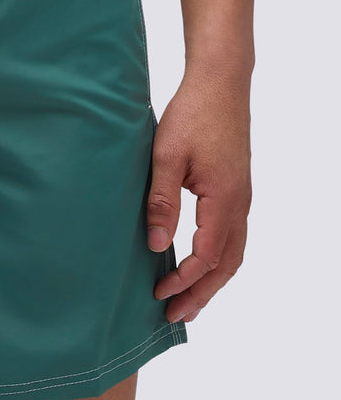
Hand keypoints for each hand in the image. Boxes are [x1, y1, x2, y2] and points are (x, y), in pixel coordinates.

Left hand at [148, 71, 251, 322]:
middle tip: (175, 316)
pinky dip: (218, 260)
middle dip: (201, 293)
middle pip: (227, 264)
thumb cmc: (192, 114)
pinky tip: (198, 266)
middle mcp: (240, 203)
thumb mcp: (166, 156)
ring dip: (212, 281)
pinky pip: (233, 237)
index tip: (159, 293)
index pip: (207, 255)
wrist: (221, 83)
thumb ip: (161, 201)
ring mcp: (242, 197)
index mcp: (224, 198)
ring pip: (234, 253)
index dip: (184, 279)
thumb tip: (156, 244)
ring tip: (188, 303)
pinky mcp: (236, 190)